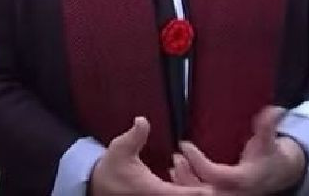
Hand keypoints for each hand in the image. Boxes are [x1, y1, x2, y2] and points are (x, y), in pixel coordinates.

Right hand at [90, 117, 214, 195]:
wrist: (96, 185)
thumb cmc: (111, 167)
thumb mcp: (120, 148)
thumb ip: (135, 135)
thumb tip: (143, 120)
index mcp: (151, 190)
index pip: (178, 195)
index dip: (194, 193)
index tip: (210, 189)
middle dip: (197, 191)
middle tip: (212, 182)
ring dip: (189, 191)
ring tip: (203, 182)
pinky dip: (182, 192)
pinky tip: (188, 185)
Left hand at [172, 106, 306, 194]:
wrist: (277, 173)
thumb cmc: (270, 155)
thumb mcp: (269, 140)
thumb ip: (268, 126)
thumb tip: (275, 110)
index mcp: (243, 179)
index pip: (216, 175)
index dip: (198, 162)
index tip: (184, 144)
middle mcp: (233, 192)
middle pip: (204, 192)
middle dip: (186, 179)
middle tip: (176, 158)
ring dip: (183, 182)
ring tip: (174, 163)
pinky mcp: (220, 195)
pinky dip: (186, 187)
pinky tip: (177, 174)